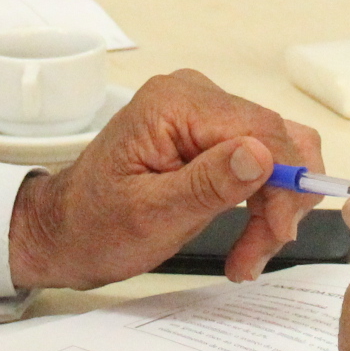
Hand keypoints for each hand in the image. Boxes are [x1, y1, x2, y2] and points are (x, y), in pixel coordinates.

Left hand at [8, 70, 322, 289]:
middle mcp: (194, 95)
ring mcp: (203, 111)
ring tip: (247, 254)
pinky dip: (264, 200)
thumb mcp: (151, 215)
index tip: (275, 234)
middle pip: (278, 141)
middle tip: (253, 256)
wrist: (65, 232)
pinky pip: (263, 160)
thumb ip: (209, 184)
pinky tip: (247, 235)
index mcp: (175, 104)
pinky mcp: (210, 133)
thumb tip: (262, 154)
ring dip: (275, 207)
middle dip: (279, 204)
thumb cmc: (94, 225)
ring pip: (280, 152)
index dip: (284, 186)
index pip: (263, 132)